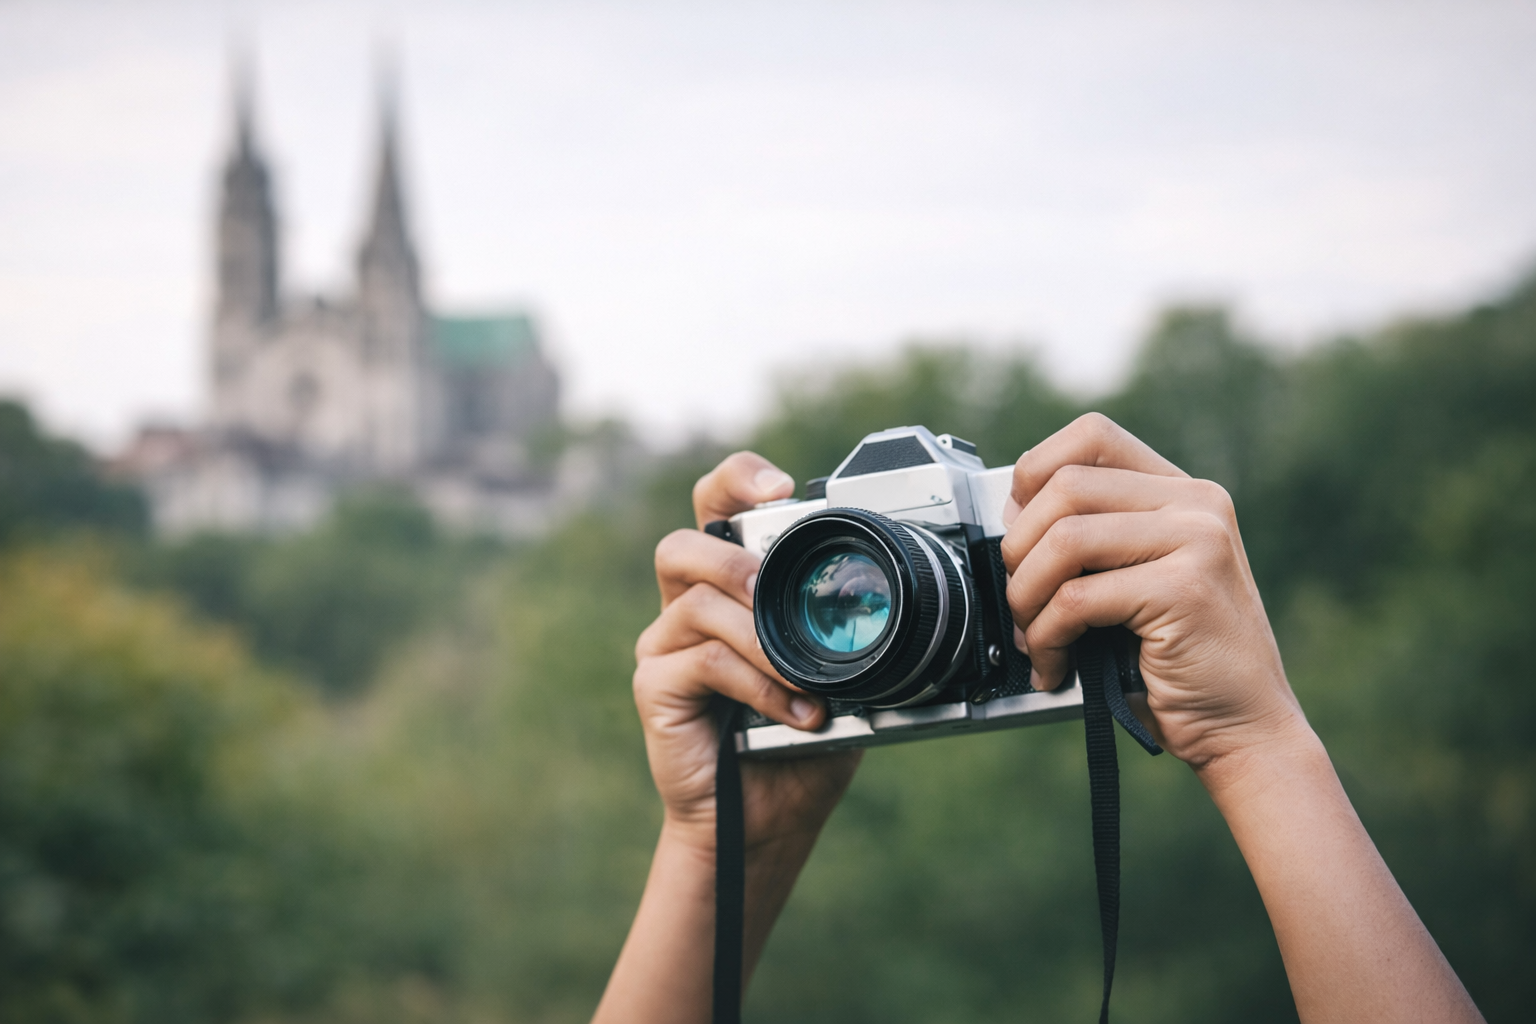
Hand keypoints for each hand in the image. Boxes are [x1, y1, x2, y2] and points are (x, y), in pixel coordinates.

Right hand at [633, 451, 861, 854]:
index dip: (738, 480)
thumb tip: (891, 604)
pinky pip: (704, 660)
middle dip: (731, 556)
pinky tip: (794, 712)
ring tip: (804, 675)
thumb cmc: (801, 741)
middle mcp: (688, 606)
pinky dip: (758, 683)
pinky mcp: (656, 686)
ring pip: (699, 603)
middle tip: (770, 584)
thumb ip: (842, 632)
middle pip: (681, 544)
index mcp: (731, 586)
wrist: (769, 818)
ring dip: (761, 636)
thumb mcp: (837, 674)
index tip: (780, 487)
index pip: (717, 508)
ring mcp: (664, 644)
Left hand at [999, 412, 1304, 771]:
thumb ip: (1094, 538)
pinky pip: (1077, 598)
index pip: (1091, 435)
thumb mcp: (1137, 580)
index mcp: (1184, 493)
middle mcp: (1197, 504)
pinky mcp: (1185, 590)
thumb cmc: (1180, 663)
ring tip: (1034, 637)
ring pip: (1064, 539)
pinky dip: (1048, 638)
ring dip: (1026, 596)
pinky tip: (1055, 666)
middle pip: (1064, 486)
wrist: (1246, 729)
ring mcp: (1197, 542)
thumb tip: (1009, 517)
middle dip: (1018, 549)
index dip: (1034, 473)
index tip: (1017, 525)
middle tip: (1020, 601)